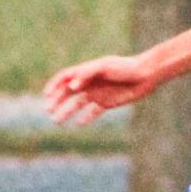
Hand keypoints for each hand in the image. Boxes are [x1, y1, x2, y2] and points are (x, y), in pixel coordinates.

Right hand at [44, 54, 158, 125]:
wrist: (144, 75)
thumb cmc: (124, 67)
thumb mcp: (104, 67)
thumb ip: (87, 74)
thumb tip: (71, 86)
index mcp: (86, 72)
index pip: (64, 78)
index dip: (54, 86)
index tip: (46, 96)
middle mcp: (89, 83)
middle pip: (67, 93)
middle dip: (56, 101)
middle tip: (49, 111)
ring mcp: (97, 93)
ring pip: (77, 104)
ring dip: (66, 112)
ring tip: (57, 122)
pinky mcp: (106, 103)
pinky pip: (92, 112)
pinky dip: (85, 118)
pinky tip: (78, 124)